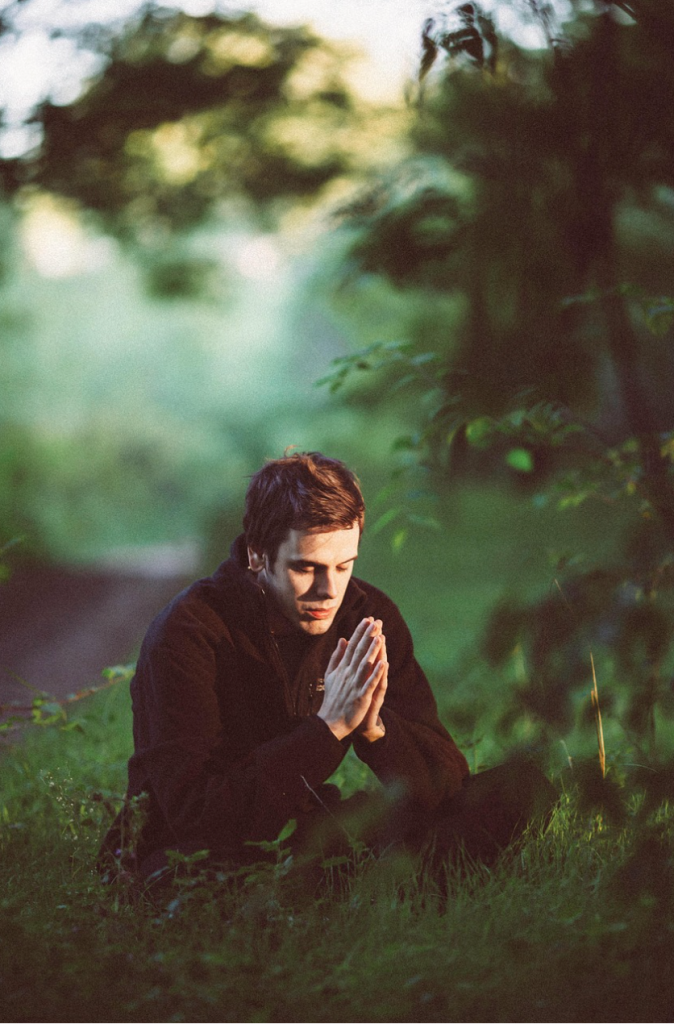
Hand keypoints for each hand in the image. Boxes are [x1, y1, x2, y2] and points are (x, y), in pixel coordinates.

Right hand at [318, 618, 386, 740]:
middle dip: (368, 636)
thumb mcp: (331, 674)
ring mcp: (354, 685)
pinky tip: (384, 663)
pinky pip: (370, 683)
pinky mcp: (361, 697)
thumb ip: (337, 656)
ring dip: (373, 650)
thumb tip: (343, 639)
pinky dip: (376, 673)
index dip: (360, 632)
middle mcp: (348, 674)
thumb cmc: (333, 697)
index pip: (352, 646)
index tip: (367, 619)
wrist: (331, 721)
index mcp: (342, 668)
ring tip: (380, 636)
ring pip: (365, 664)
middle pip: (359, 652)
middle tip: (377, 622)